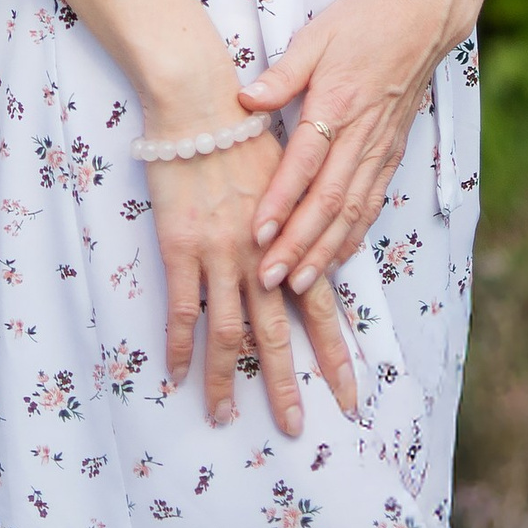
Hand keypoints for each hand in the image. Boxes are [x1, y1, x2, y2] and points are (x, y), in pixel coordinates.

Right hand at [146, 131, 358, 430]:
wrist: (200, 99)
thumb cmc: (245, 127)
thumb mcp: (290, 171)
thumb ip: (299, 219)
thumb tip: (307, 255)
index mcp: (291, 238)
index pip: (321, 308)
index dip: (335, 354)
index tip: (349, 396)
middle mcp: (260, 255)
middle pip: (277, 335)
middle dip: (286, 386)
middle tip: (295, 428)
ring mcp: (219, 254)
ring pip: (227, 334)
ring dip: (226, 380)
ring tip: (224, 418)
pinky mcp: (180, 247)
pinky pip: (181, 309)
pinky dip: (179, 346)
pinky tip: (177, 375)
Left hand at [237, 0, 449, 306]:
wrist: (423, 20)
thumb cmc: (364, 21)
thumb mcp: (317, 34)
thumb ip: (283, 72)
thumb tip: (245, 100)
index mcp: (337, 103)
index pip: (304, 164)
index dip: (280, 201)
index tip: (256, 233)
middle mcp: (360, 135)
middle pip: (327, 201)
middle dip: (298, 245)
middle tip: (270, 279)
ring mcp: (379, 149)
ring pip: (352, 212)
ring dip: (326, 251)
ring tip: (300, 283)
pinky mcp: (391, 155)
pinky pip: (371, 204)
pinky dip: (353, 236)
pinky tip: (336, 257)